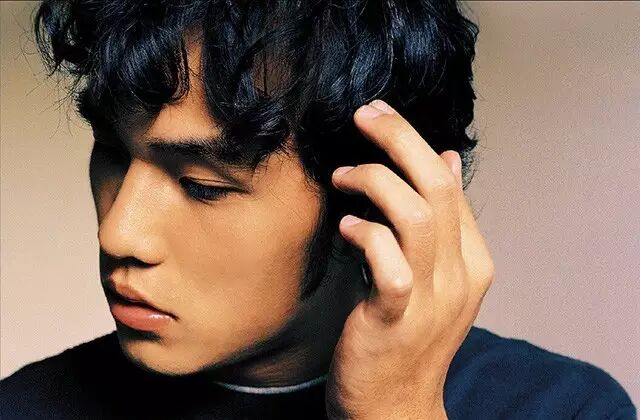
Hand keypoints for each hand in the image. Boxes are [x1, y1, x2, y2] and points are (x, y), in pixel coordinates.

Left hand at [325, 100, 494, 418]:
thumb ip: (443, 222)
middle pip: (438, 188)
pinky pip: (389, 265)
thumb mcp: (436, 276)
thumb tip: (444, 158)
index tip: (381, 117)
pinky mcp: (395, 319)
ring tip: (342, 176)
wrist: (396, 407)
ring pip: (416, 216)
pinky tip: (346, 225)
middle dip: (399, 140)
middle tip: (365, 115)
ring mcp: (430, 299)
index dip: (414, 143)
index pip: (450, 186)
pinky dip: (367, 234)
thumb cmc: (408, 336)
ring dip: (375, 183)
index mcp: (472, 261)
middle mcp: (459, 276)